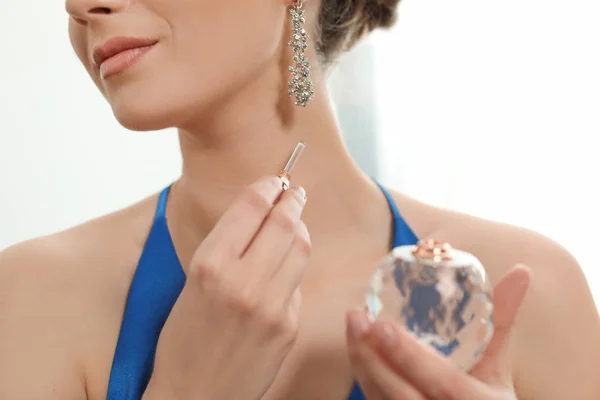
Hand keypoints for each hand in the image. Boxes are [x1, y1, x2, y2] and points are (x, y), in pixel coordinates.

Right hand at [145, 176, 309, 399]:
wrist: (194, 396)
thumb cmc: (182, 342)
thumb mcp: (190, 284)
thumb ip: (224, 249)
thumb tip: (256, 218)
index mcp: (210, 266)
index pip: (250, 208)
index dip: (267, 187)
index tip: (274, 181)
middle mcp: (244, 281)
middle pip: (284, 223)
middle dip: (292, 200)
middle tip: (295, 192)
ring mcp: (272, 305)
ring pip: (301, 249)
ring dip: (300, 230)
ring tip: (296, 224)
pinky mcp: (289, 326)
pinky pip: (298, 284)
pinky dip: (293, 270)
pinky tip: (284, 270)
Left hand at [346, 265, 530, 399]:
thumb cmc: (488, 397)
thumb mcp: (499, 365)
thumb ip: (501, 319)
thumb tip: (521, 271)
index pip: (443, 383)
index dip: (412, 358)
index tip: (383, 326)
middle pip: (402, 395)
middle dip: (374, 358)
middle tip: (357, 317)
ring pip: (381, 399)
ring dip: (363, 362)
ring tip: (354, 323)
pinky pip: (376, 399)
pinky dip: (364, 372)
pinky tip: (356, 344)